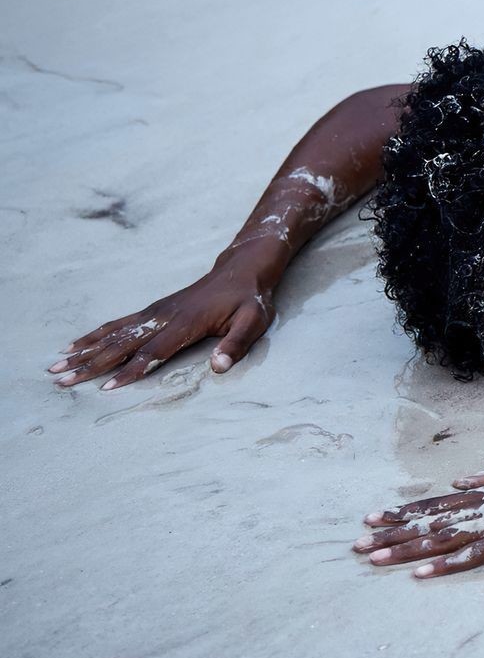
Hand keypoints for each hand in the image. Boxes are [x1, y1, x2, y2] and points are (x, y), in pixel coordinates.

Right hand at [48, 250, 278, 389]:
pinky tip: (76, 344)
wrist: (241, 270)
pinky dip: (94, 335)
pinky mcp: (152, 310)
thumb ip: (236, 345)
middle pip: (121, 345)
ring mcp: (154, 312)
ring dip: (83, 351)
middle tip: (61, 380)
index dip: (130, 371)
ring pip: (113, 334)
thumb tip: (219, 368)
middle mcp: (163, 317)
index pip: (153, 352)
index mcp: (186, 324)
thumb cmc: (249, 300)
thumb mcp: (253, 322)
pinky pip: (117, 324)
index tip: (105, 388)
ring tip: (56, 366)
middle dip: (90, 365)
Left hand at [353, 462, 483, 577]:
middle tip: (356, 544)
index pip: (434, 503)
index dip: (401, 512)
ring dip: (406, 550)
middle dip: (390, 534)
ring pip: (442, 539)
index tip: (370, 518)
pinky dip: (445, 565)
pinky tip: (421, 574)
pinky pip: (473, 556)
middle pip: (428, 522)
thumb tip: (459, 478)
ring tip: (374, 559)